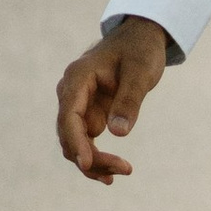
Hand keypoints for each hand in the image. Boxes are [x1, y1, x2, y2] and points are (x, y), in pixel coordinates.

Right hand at [55, 17, 174, 184]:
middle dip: (91, 157)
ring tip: (123, 172)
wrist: (140, 38)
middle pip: (70, 134)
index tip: (87, 164)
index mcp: (78, 78)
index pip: (69, 116)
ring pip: (75, 142)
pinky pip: (86, 140)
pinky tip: (112, 172)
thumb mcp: (141, 71)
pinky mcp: (87, 114)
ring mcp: (77, 105)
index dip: (76, 142)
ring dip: (94, 161)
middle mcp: (71, 93)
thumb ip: (129, 100)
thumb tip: (117, 134)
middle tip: (124, 169)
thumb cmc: (140, 50)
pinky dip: (96, 156)